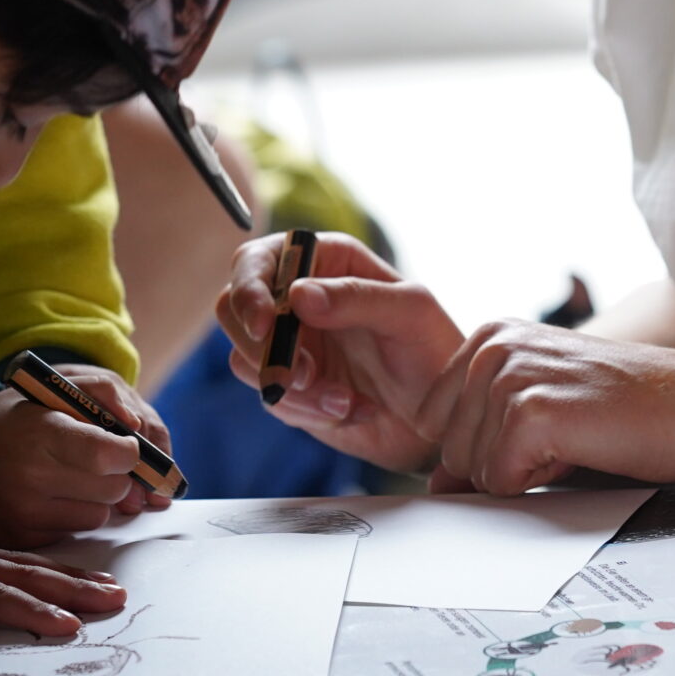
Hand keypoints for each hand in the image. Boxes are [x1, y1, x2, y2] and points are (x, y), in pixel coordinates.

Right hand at [0, 366, 170, 548]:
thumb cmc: (19, 417)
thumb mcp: (55, 389)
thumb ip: (102, 393)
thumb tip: (137, 426)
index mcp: (42, 435)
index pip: (108, 455)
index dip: (127, 450)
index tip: (123, 444)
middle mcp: (31, 478)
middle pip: (113, 489)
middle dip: (116, 474)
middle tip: (96, 460)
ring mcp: (23, 514)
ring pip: (99, 516)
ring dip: (96, 498)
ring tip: (71, 477)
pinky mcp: (20, 540)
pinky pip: (73, 533)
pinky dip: (72, 516)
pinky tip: (51, 497)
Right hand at [215, 231, 463, 474]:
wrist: (443, 416)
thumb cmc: (435, 350)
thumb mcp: (410, 313)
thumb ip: (356, 297)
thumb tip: (298, 294)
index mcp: (326, 262)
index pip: (258, 259)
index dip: (249, 288)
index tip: (264, 324)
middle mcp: (299, 298)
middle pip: (232, 308)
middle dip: (263, 348)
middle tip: (308, 377)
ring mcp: (291, 344)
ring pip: (247, 360)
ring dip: (295, 388)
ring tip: (346, 400)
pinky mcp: (291, 387)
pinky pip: (274, 397)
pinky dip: (309, 411)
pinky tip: (351, 409)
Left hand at [419, 321, 674, 495]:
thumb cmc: (628, 405)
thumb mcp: (542, 402)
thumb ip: (481, 432)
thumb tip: (435, 484)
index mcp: (490, 336)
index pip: (433, 420)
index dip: (485, 444)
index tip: (541, 428)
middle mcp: (493, 347)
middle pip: (449, 449)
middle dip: (502, 461)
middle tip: (565, 434)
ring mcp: (509, 377)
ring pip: (471, 470)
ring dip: (524, 471)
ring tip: (574, 437)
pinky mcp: (530, 414)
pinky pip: (500, 483)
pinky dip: (540, 483)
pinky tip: (580, 448)